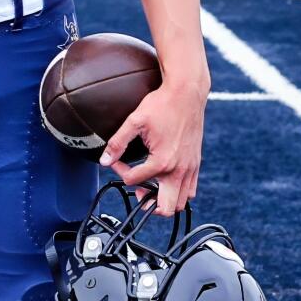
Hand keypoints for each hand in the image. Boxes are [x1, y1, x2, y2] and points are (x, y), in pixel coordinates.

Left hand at [100, 81, 207, 215]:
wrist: (187, 93)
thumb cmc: (162, 105)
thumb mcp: (134, 121)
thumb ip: (117, 143)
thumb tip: (104, 160)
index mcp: (162, 161)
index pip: (134, 180)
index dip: (120, 171)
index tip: (117, 160)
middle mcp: (179, 169)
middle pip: (165, 208)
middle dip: (148, 204)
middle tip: (139, 191)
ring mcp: (190, 168)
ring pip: (180, 202)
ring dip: (163, 199)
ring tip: (151, 187)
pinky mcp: (196, 164)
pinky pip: (190, 190)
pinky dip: (177, 191)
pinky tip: (165, 179)